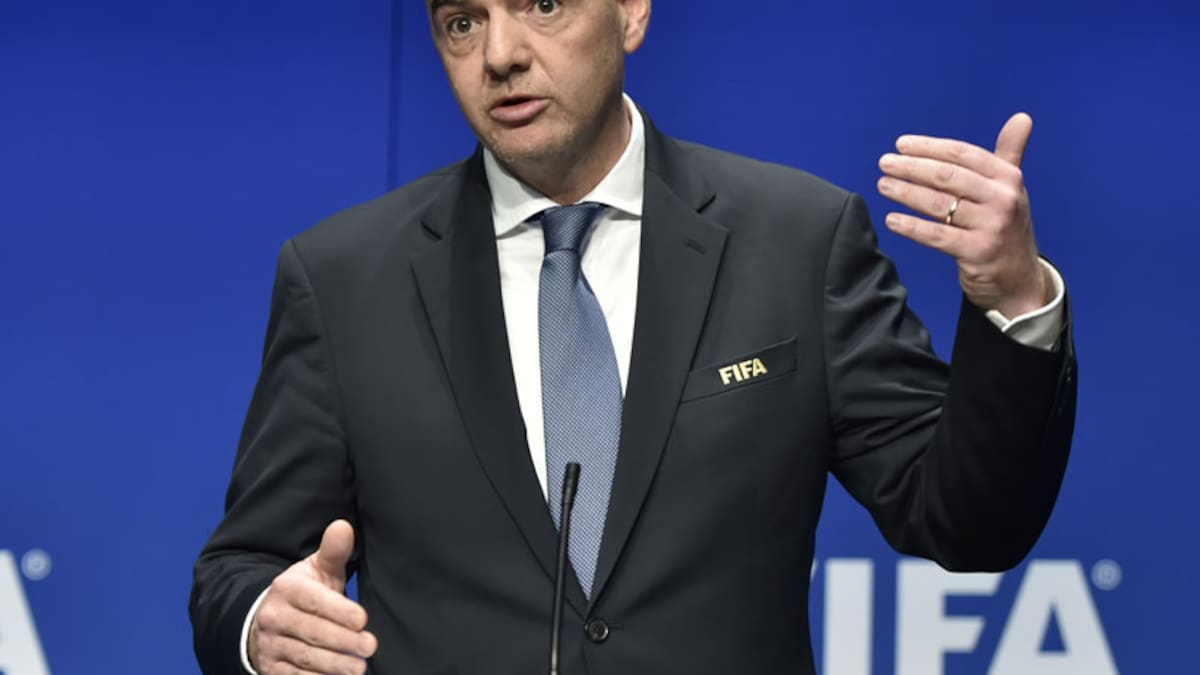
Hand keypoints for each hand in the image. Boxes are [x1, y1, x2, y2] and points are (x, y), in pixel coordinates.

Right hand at [248, 520, 377, 674]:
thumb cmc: (305, 592)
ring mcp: (270, 645)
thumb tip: (343, 526)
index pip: (312, 600)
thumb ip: (333, 551)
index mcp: (287, 588)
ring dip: (333, 665)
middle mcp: (273, 617)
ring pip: (303, 657)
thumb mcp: (317, 569)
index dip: (337, 610)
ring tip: (359, 668)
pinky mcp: (271, 669)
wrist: (268, 620)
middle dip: (343, 641)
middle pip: (311, 631)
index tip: (362, 619)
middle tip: (370, 646)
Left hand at [877, 113, 1050, 317]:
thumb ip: (1010, 153)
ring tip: (883, 185)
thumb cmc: (1006, 225)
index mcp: (1008, 178)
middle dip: (912, 167)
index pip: (962, 154)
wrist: (1020, 278)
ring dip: (906, 192)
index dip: (929, 147)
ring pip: (939, 204)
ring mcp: (991, 227)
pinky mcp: (977, 252)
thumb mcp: (1011, 189)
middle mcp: (1003, 199)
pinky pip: (937, 235)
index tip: (901, 144)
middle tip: (885, 163)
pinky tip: (891, 220)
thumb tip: (1022, 117)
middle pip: (948, 176)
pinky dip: (911, 226)